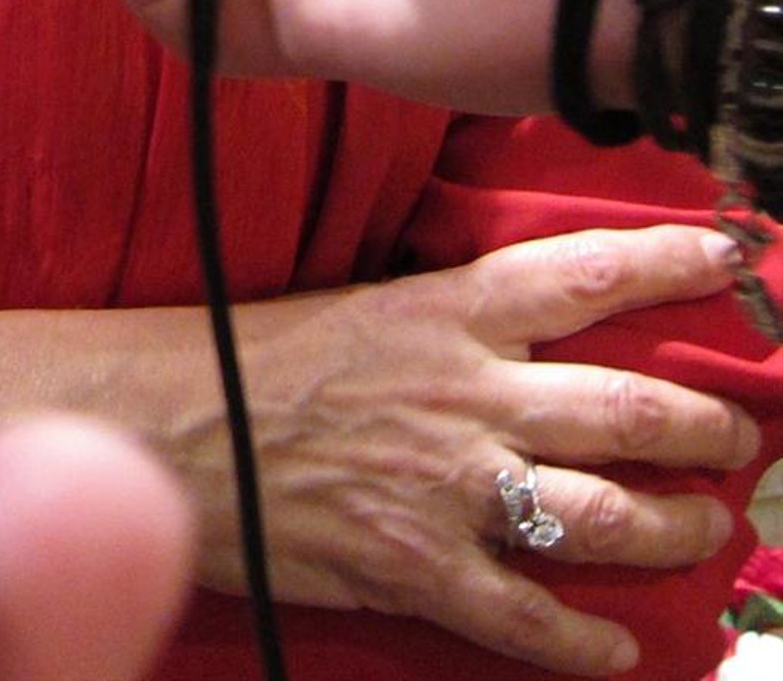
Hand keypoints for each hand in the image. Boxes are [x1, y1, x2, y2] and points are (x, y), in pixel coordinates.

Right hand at [0, 225, 754, 676]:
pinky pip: (533, 616)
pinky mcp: (423, 568)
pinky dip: (590, 641)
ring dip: (673, 526)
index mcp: (447, 311)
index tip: (730, 254)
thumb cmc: (253, 356)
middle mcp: (468, 392)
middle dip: (706, 428)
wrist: (170, 425)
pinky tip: (622, 647)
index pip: (585, 274)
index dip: (671, 263)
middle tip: (734, 437)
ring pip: (606, 512)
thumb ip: (451, 316)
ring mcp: (451, 485)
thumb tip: (528, 320)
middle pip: (630, 408)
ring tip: (698, 526)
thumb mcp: (364, 303)